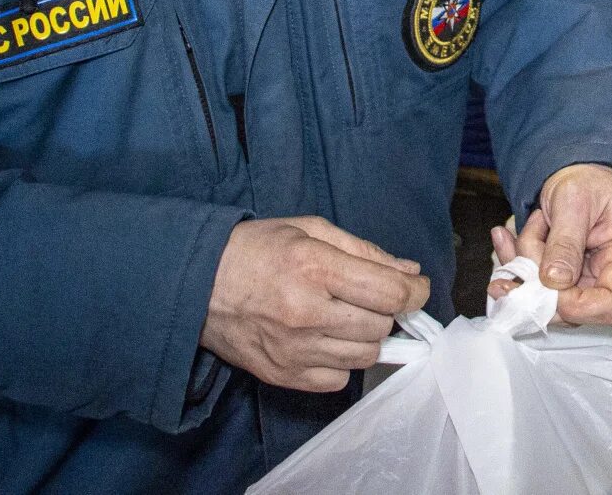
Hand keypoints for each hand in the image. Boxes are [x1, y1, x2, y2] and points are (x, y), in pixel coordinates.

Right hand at [200, 216, 428, 391]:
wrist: (195, 285)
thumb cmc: (256, 249)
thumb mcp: (310, 230)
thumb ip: (363, 251)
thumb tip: (408, 272)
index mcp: (314, 268)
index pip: (388, 293)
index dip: (414, 291)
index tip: (415, 288)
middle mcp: (306, 313)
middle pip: (380, 325)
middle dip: (387, 310)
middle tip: (371, 297)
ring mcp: (293, 350)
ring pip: (364, 355)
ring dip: (367, 336)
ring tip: (346, 316)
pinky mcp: (282, 375)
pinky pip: (337, 381)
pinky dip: (342, 362)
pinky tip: (327, 339)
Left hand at [489, 164, 611, 325]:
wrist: (585, 177)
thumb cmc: (589, 181)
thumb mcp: (573, 199)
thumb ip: (565, 240)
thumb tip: (554, 281)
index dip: (574, 304)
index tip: (543, 280)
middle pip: (580, 309)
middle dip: (537, 284)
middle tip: (521, 243)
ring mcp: (595, 282)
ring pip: (553, 303)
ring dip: (524, 273)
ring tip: (516, 232)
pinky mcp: (574, 284)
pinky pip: (542, 291)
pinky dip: (520, 270)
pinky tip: (507, 241)